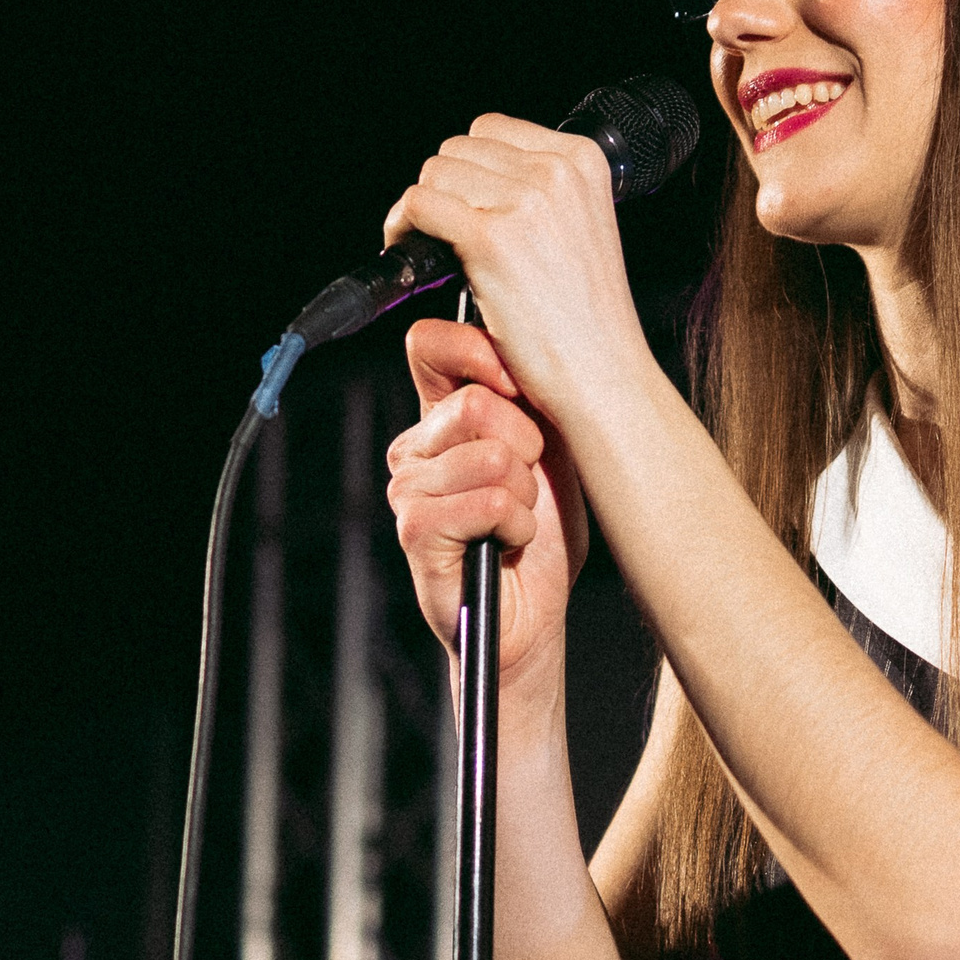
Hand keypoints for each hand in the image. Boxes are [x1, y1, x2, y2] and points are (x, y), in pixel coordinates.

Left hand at [381, 116, 648, 429]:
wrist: (602, 378)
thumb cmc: (587, 322)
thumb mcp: (580, 230)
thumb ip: (542, 193)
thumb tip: (477, 177)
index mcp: (584, 159)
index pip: (492, 129)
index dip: (467, 170)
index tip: (463, 207)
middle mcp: (558, 170)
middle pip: (458, 148)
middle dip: (444, 191)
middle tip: (441, 238)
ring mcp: (526, 201)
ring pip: (434, 173)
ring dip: (421, 211)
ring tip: (430, 251)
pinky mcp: (492, 239)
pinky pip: (419, 205)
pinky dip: (403, 228)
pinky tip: (413, 258)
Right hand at [387, 318, 588, 701]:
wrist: (534, 614)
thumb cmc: (543, 532)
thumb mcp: (550, 446)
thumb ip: (530, 393)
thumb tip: (524, 348)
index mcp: (440, 416)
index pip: (430, 344)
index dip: (481, 352)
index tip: (523, 388)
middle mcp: (415, 447)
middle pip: (477, 403)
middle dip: (527, 446)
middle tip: (527, 486)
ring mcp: (409, 489)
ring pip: (491, 456)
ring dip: (525, 496)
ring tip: (517, 520)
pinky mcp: (416, 530)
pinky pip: (489, 501)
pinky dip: (517, 525)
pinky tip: (507, 543)